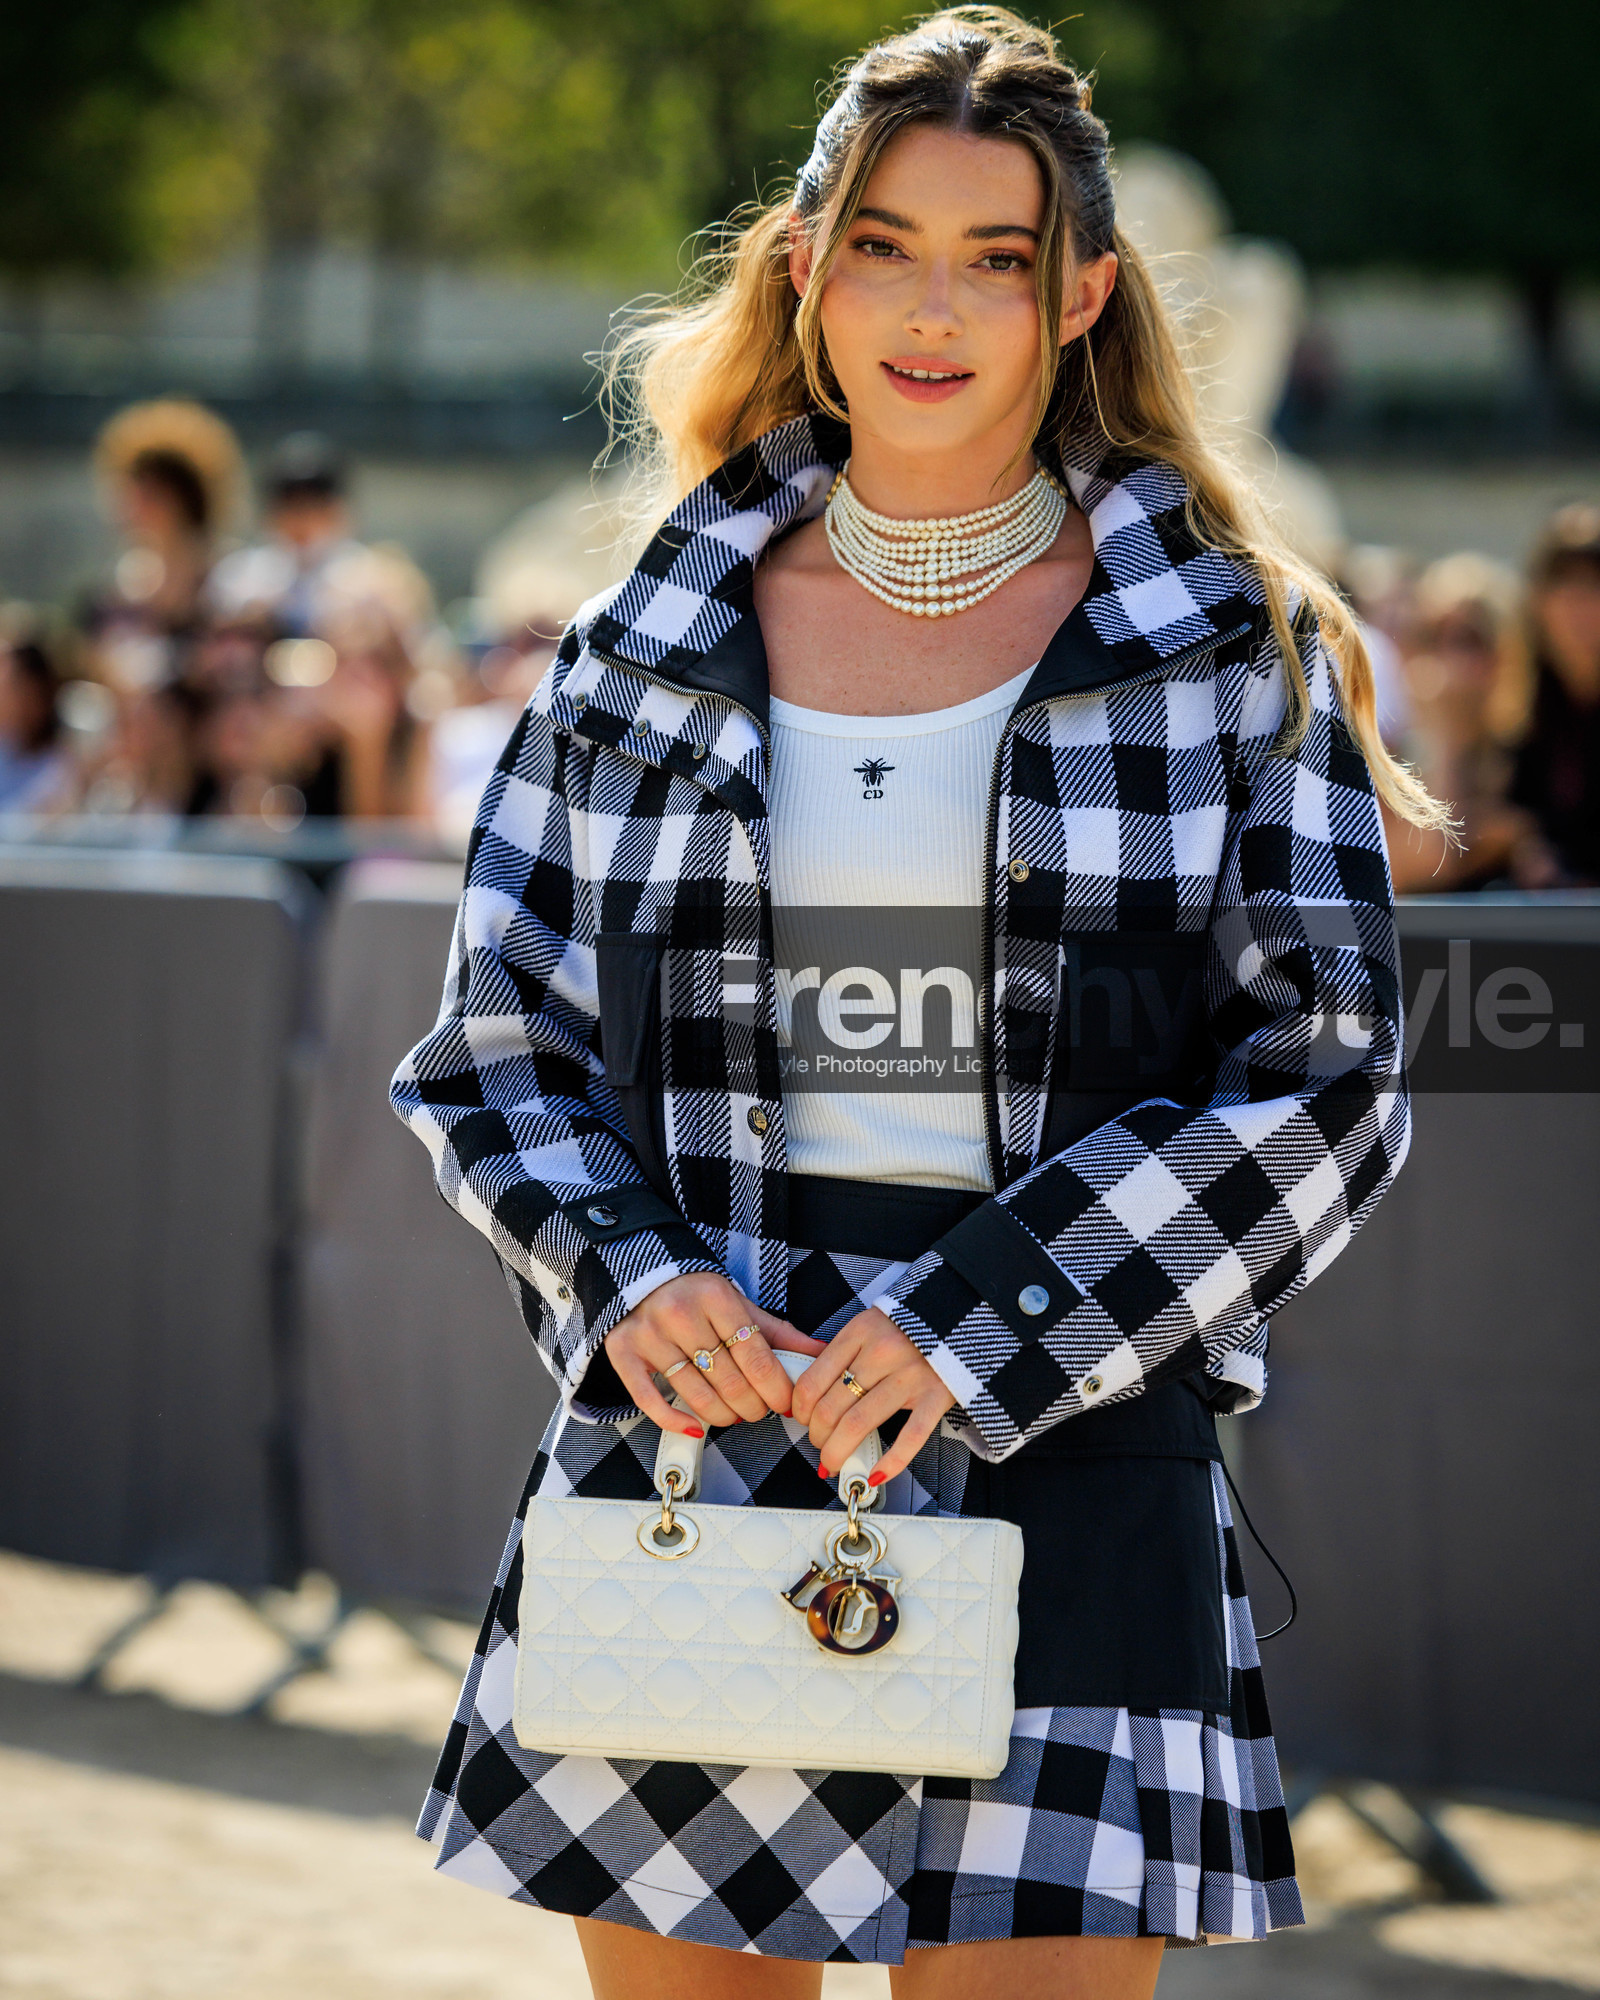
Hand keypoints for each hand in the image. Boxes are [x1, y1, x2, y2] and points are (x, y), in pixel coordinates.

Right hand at [602, 1272, 824, 1437]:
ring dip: (723, 1415)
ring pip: (695, 1394)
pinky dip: (674, 1420)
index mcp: (714, 1296)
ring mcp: (649, 1334)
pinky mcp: (623, 1352)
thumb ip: (777, 1332)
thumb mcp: (737, 1303)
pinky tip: (695, 1427)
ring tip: (735, 1414)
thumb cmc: (696, 1294)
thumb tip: (820, 1353)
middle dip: (753, 1405)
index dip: (775, 1387)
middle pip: (728, 1379)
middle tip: (761, 1410)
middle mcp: (679, 1313)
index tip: (786, 1403)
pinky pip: (649, 1399)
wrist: (641, 1273)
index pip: (754, 1354)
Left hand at [791, 1307, 955, 1484]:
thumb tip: (811, 1395)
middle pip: (832, 1406)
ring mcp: (911, 1375)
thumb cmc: (909, 1326)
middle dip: (817, 1435)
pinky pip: (910, 1436)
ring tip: (833, 1461)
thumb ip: (844, 1353)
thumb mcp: (870, 1324)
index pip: (814, 1381)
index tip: (801, 1419)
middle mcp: (882, 1352)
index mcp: (860, 1332)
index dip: (800, 1409)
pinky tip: (875, 1474)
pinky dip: (891, 1462)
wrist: (961, 1316)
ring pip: (859, 1424)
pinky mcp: (937, 1395)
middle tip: (818, 1443)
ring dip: (838, 1450)